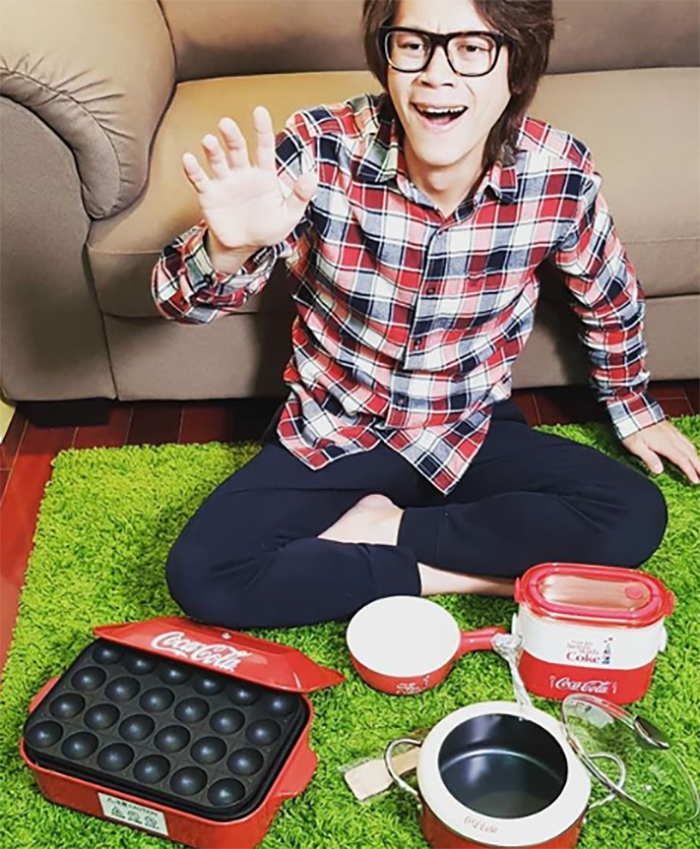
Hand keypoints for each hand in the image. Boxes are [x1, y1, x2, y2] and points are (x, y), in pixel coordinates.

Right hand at [181, 106, 317, 253]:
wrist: (244, 248)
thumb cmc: (267, 229)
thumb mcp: (288, 215)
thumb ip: (300, 196)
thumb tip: (312, 175)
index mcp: (264, 175)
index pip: (264, 147)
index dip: (262, 129)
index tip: (259, 111)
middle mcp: (242, 174)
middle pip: (237, 149)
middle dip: (231, 136)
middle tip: (226, 124)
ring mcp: (224, 183)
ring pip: (217, 161)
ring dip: (212, 150)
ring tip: (208, 141)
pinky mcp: (209, 195)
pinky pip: (200, 180)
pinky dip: (193, 170)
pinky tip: (188, 159)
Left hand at [622, 420, 699, 483]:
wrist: (633, 410)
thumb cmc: (632, 428)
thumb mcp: (636, 446)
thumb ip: (649, 458)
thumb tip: (659, 470)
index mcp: (665, 444)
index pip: (682, 460)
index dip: (690, 471)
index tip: (695, 481)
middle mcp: (672, 438)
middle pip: (690, 454)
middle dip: (699, 466)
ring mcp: (672, 432)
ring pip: (690, 446)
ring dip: (697, 457)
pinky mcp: (670, 428)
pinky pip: (685, 440)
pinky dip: (691, 448)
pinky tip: (691, 450)